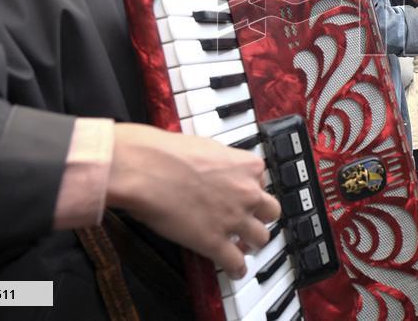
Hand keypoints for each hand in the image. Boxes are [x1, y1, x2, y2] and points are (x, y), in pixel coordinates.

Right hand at [107, 124, 279, 279]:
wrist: (146, 170)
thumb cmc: (167, 154)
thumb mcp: (206, 146)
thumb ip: (221, 162)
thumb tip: (217, 169)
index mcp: (247, 166)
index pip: (262, 181)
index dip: (251, 188)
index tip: (244, 194)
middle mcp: (247, 192)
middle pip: (271, 211)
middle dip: (261, 217)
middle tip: (250, 220)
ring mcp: (234, 219)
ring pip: (261, 238)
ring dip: (252, 243)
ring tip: (244, 246)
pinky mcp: (215, 242)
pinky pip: (237, 263)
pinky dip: (238, 269)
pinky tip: (235, 270)